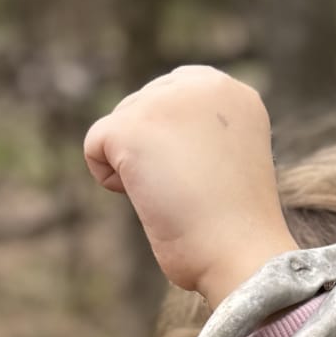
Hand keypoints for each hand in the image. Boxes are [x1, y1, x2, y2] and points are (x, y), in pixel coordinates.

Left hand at [83, 65, 296, 306]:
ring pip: (119, 125)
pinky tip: (148, 198)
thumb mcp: (226, 163)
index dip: (172, 138)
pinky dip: (109, 178)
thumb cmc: (234, 230)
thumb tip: (152, 143)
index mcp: (233, 93)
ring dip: (134, 167)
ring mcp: (167, 101)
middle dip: (153, 152)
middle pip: (142, 106)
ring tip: (175, 194)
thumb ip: (197, 136)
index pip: (174, 93)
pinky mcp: (133, 126)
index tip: (199, 175)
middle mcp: (204, 84)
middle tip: (192, 190)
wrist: (240, 252)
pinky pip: (95, 145)